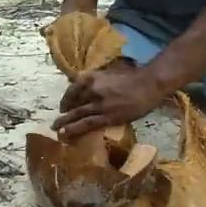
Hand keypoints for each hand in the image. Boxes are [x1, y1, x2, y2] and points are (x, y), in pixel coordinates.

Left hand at [51, 59, 165, 139]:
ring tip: (56, 130)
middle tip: (56, 122)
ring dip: (64, 123)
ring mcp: (98, 104)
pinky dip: (74, 129)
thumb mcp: (110, 72)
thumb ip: (97, 79)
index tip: (64, 106)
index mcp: (91, 77)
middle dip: (64, 114)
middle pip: (73, 103)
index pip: (72, 89)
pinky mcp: (107, 117)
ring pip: (76, 115)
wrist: (149, 84)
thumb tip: (87, 88)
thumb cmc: (133, 77)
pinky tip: (65, 134)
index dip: (66, 99)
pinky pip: (86, 124)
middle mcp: (91, 90)